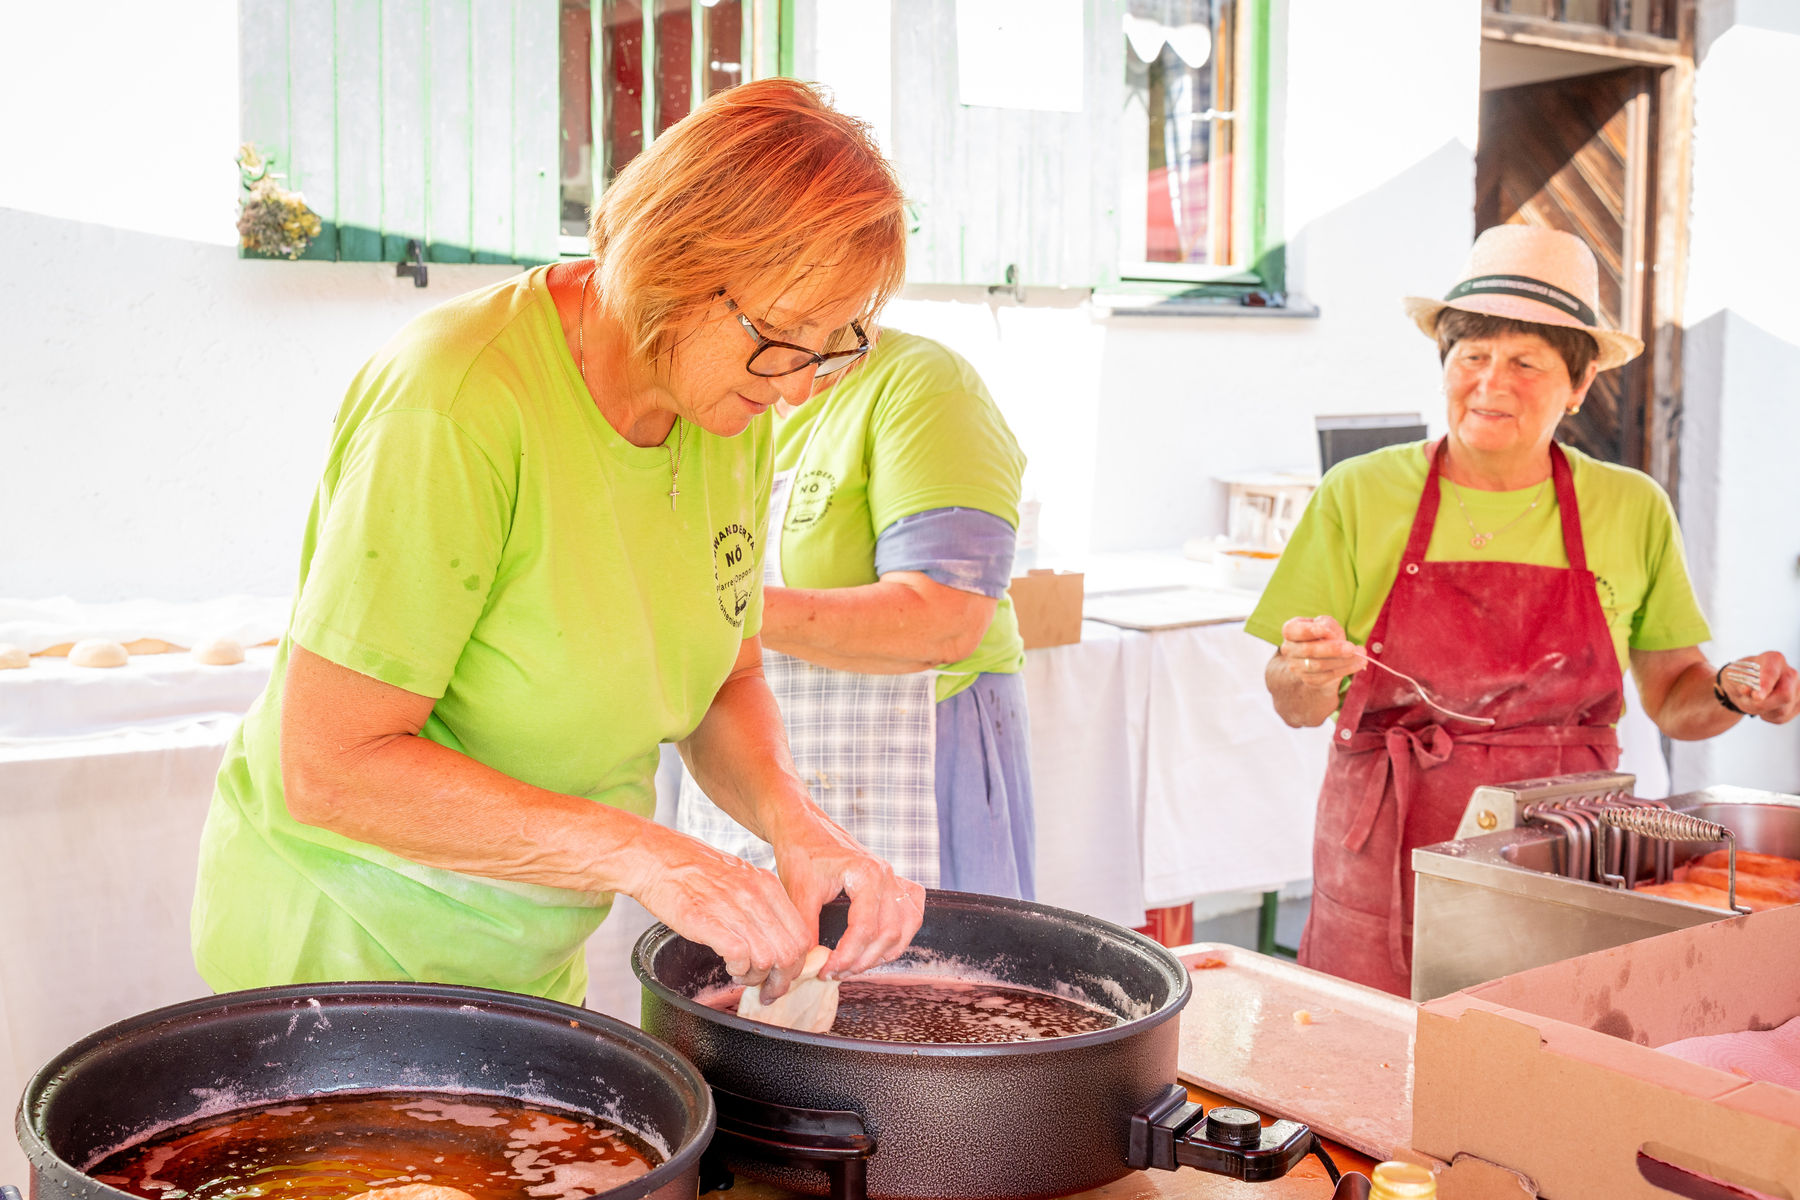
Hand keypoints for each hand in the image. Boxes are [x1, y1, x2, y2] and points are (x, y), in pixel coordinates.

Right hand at [625, 825, 811, 991]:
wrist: (657, 858)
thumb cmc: (694, 870)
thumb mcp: (740, 877)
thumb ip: (762, 903)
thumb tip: (777, 937)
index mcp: (768, 885)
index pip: (802, 934)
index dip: (798, 963)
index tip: (786, 976)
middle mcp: (756, 896)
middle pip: (790, 952)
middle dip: (782, 979)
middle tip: (768, 989)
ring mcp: (733, 907)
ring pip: (768, 959)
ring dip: (756, 977)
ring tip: (743, 975)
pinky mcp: (708, 921)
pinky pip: (740, 956)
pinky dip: (738, 970)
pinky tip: (730, 967)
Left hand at [771, 810, 924, 990]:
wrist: (804, 827)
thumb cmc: (800, 853)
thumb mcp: (798, 891)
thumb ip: (806, 930)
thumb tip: (809, 967)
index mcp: (866, 874)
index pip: (865, 929)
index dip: (847, 957)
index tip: (826, 970)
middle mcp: (887, 875)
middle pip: (888, 934)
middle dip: (862, 961)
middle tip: (834, 972)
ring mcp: (894, 878)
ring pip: (905, 929)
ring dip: (882, 953)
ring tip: (853, 965)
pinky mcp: (894, 882)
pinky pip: (911, 914)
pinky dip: (901, 935)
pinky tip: (880, 946)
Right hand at [1278, 615, 1365, 688]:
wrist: (1320, 656)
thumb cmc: (1323, 635)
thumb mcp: (1325, 624)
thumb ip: (1327, 625)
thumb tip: (1332, 637)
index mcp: (1290, 630)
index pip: (1295, 631)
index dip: (1312, 631)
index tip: (1330, 633)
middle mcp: (1289, 649)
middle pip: (1309, 650)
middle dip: (1333, 649)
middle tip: (1352, 648)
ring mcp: (1296, 666)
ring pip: (1319, 665)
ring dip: (1343, 661)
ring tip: (1361, 656)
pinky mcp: (1308, 679)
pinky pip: (1327, 676)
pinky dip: (1345, 670)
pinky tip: (1358, 664)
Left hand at [1721, 652, 1799, 723]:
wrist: (1747, 685)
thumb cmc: (1741, 677)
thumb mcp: (1733, 677)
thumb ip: (1740, 683)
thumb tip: (1747, 691)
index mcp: (1773, 659)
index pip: (1771, 673)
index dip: (1765, 685)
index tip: (1756, 696)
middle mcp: (1790, 672)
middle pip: (1784, 695)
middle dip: (1763, 705)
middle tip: (1746, 703)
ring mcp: (1798, 689)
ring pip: (1782, 710)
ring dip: (1761, 711)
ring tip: (1752, 701)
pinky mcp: (1798, 703)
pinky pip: (1782, 718)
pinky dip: (1768, 716)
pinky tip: (1763, 707)